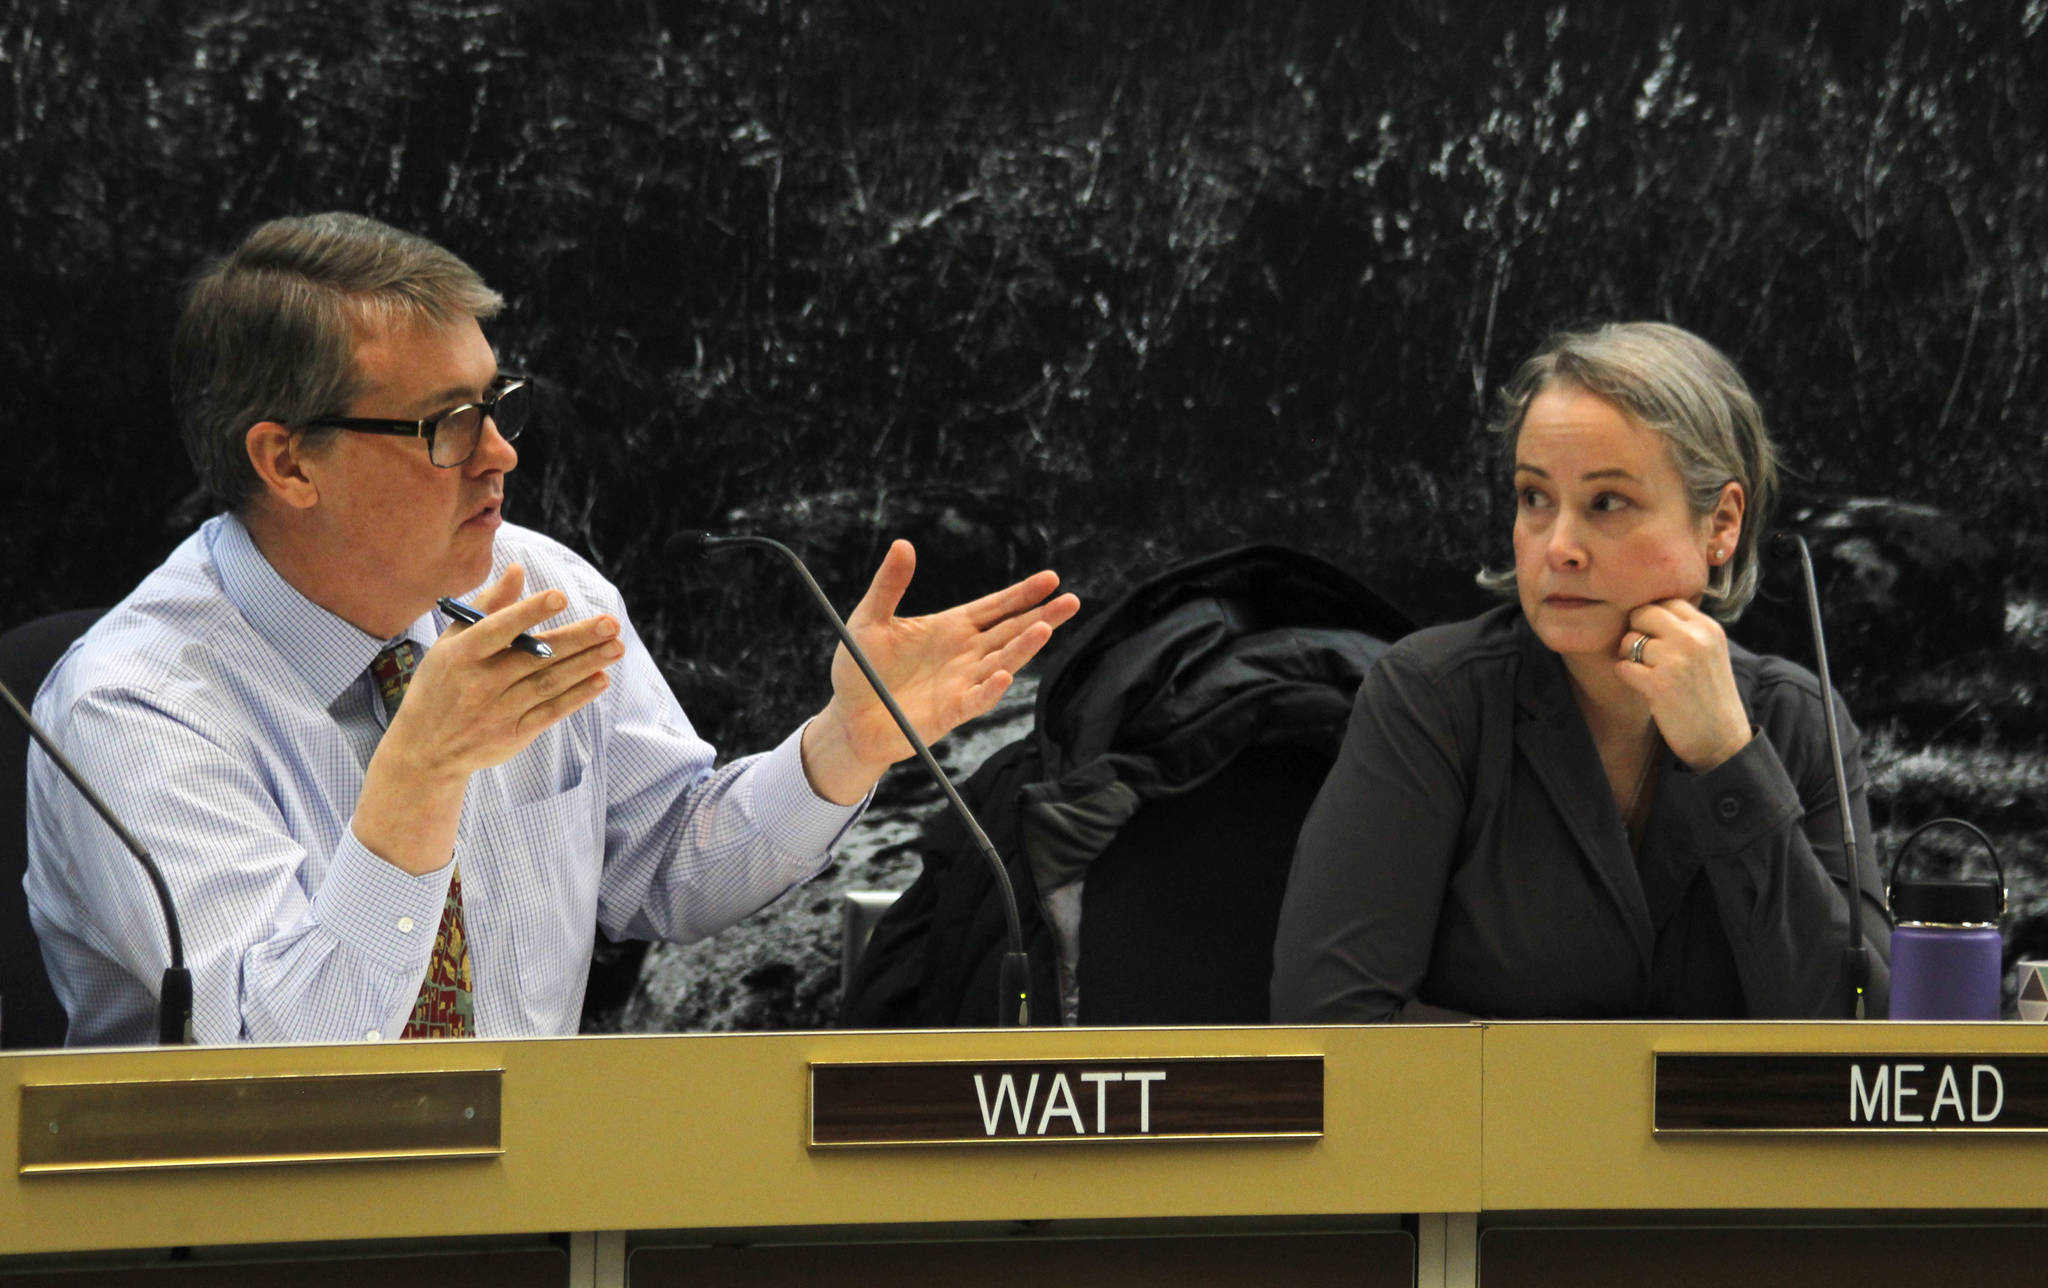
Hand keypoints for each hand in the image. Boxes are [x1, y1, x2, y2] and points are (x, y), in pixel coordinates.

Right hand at [386, 564, 623, 778]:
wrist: (425, 749)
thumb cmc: (442, 683)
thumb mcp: (451, 641)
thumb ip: (488, 605)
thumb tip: (518, 569)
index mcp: (461, 654)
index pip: (498, 629)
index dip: (528, 612)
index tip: (560, 596)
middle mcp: (480, 682)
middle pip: (535, 657)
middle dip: (577, 639)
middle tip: (611, 624)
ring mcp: (498, 711)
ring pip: (549, 683)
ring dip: (586, 664)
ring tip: (616, 647)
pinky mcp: (513, 734)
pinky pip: (551, 712)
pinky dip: (577, 696)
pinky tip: (600, 679)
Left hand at [801, 540, 1080, 803]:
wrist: (849, 718)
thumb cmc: (860, 669)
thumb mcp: (869, 620)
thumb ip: (889, 586)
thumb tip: (902, 544)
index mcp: (951, 628)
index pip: (996, 607)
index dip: (1023, 593)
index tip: (1051, 578)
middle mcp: (965, 653)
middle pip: (1011, 631)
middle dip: (1042, 615)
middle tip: (1071, 601)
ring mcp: (962, 683)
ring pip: (1002, 661)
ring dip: (1024, 647)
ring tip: (1045, 628)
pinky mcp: (952, 712)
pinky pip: (978, 699)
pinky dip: (991, 689)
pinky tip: (1004, 675)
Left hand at [1616, 599, 1752, 770]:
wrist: (1722, 740)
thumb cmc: (1709, 696)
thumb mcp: (1710, 652)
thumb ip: (1686, 630)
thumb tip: (1647, 610)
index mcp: (1708, 628)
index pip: (1667, 601)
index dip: (1653, 618)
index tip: (1654, 637)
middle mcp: (1694, 639)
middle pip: (1643, 613)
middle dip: (1636, 631)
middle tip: (1643, 654)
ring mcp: (1676, 660)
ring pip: (1629, 640)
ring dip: (1629, 657)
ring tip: (1645, 673)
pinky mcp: (1659, 684)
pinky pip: (1623, 666)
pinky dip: (1626, 676)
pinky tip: (1642, 687)